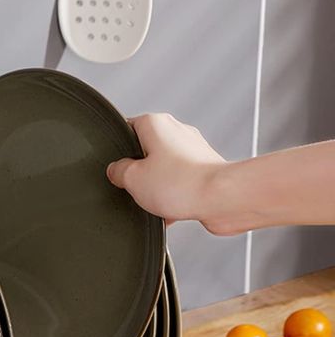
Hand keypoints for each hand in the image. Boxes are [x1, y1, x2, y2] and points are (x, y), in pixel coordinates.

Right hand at [106, 113, 225, 227]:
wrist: (221, 199)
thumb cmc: (183, 183)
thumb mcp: (132, 178)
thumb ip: (118, 172)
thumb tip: (117, 171)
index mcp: (156, 124)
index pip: (128, 128)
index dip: (118, 149)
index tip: (115, 166)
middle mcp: (177, 132)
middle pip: (145, 152)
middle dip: (138, 173)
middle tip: (134, 187)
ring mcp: (193, 152)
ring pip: (163, 170)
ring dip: (155, 188)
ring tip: (154, 202)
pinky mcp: (205, 171)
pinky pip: (180, 184)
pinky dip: (173, 198)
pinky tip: (169, 212)